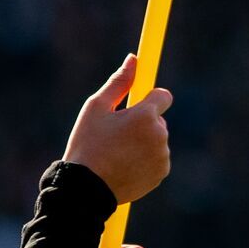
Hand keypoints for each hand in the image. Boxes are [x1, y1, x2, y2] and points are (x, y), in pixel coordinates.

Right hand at [64, 55, 171, 204]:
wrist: (86, 189)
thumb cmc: (87, 145)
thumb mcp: (96, 108)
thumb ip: (119, 82)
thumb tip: (134, 59)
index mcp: (145, 115)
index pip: (163, 96)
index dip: (149, 99)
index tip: (136, 105)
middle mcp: (159, 134)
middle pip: (158, 120)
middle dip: (142, 123)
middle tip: (116, 135)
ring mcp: (162, 156)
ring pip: (156, 140)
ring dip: (143, 142)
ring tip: (117, 153)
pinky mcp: (161, 173)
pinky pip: (157, 159)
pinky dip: (145, 160)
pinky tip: (124, 166)